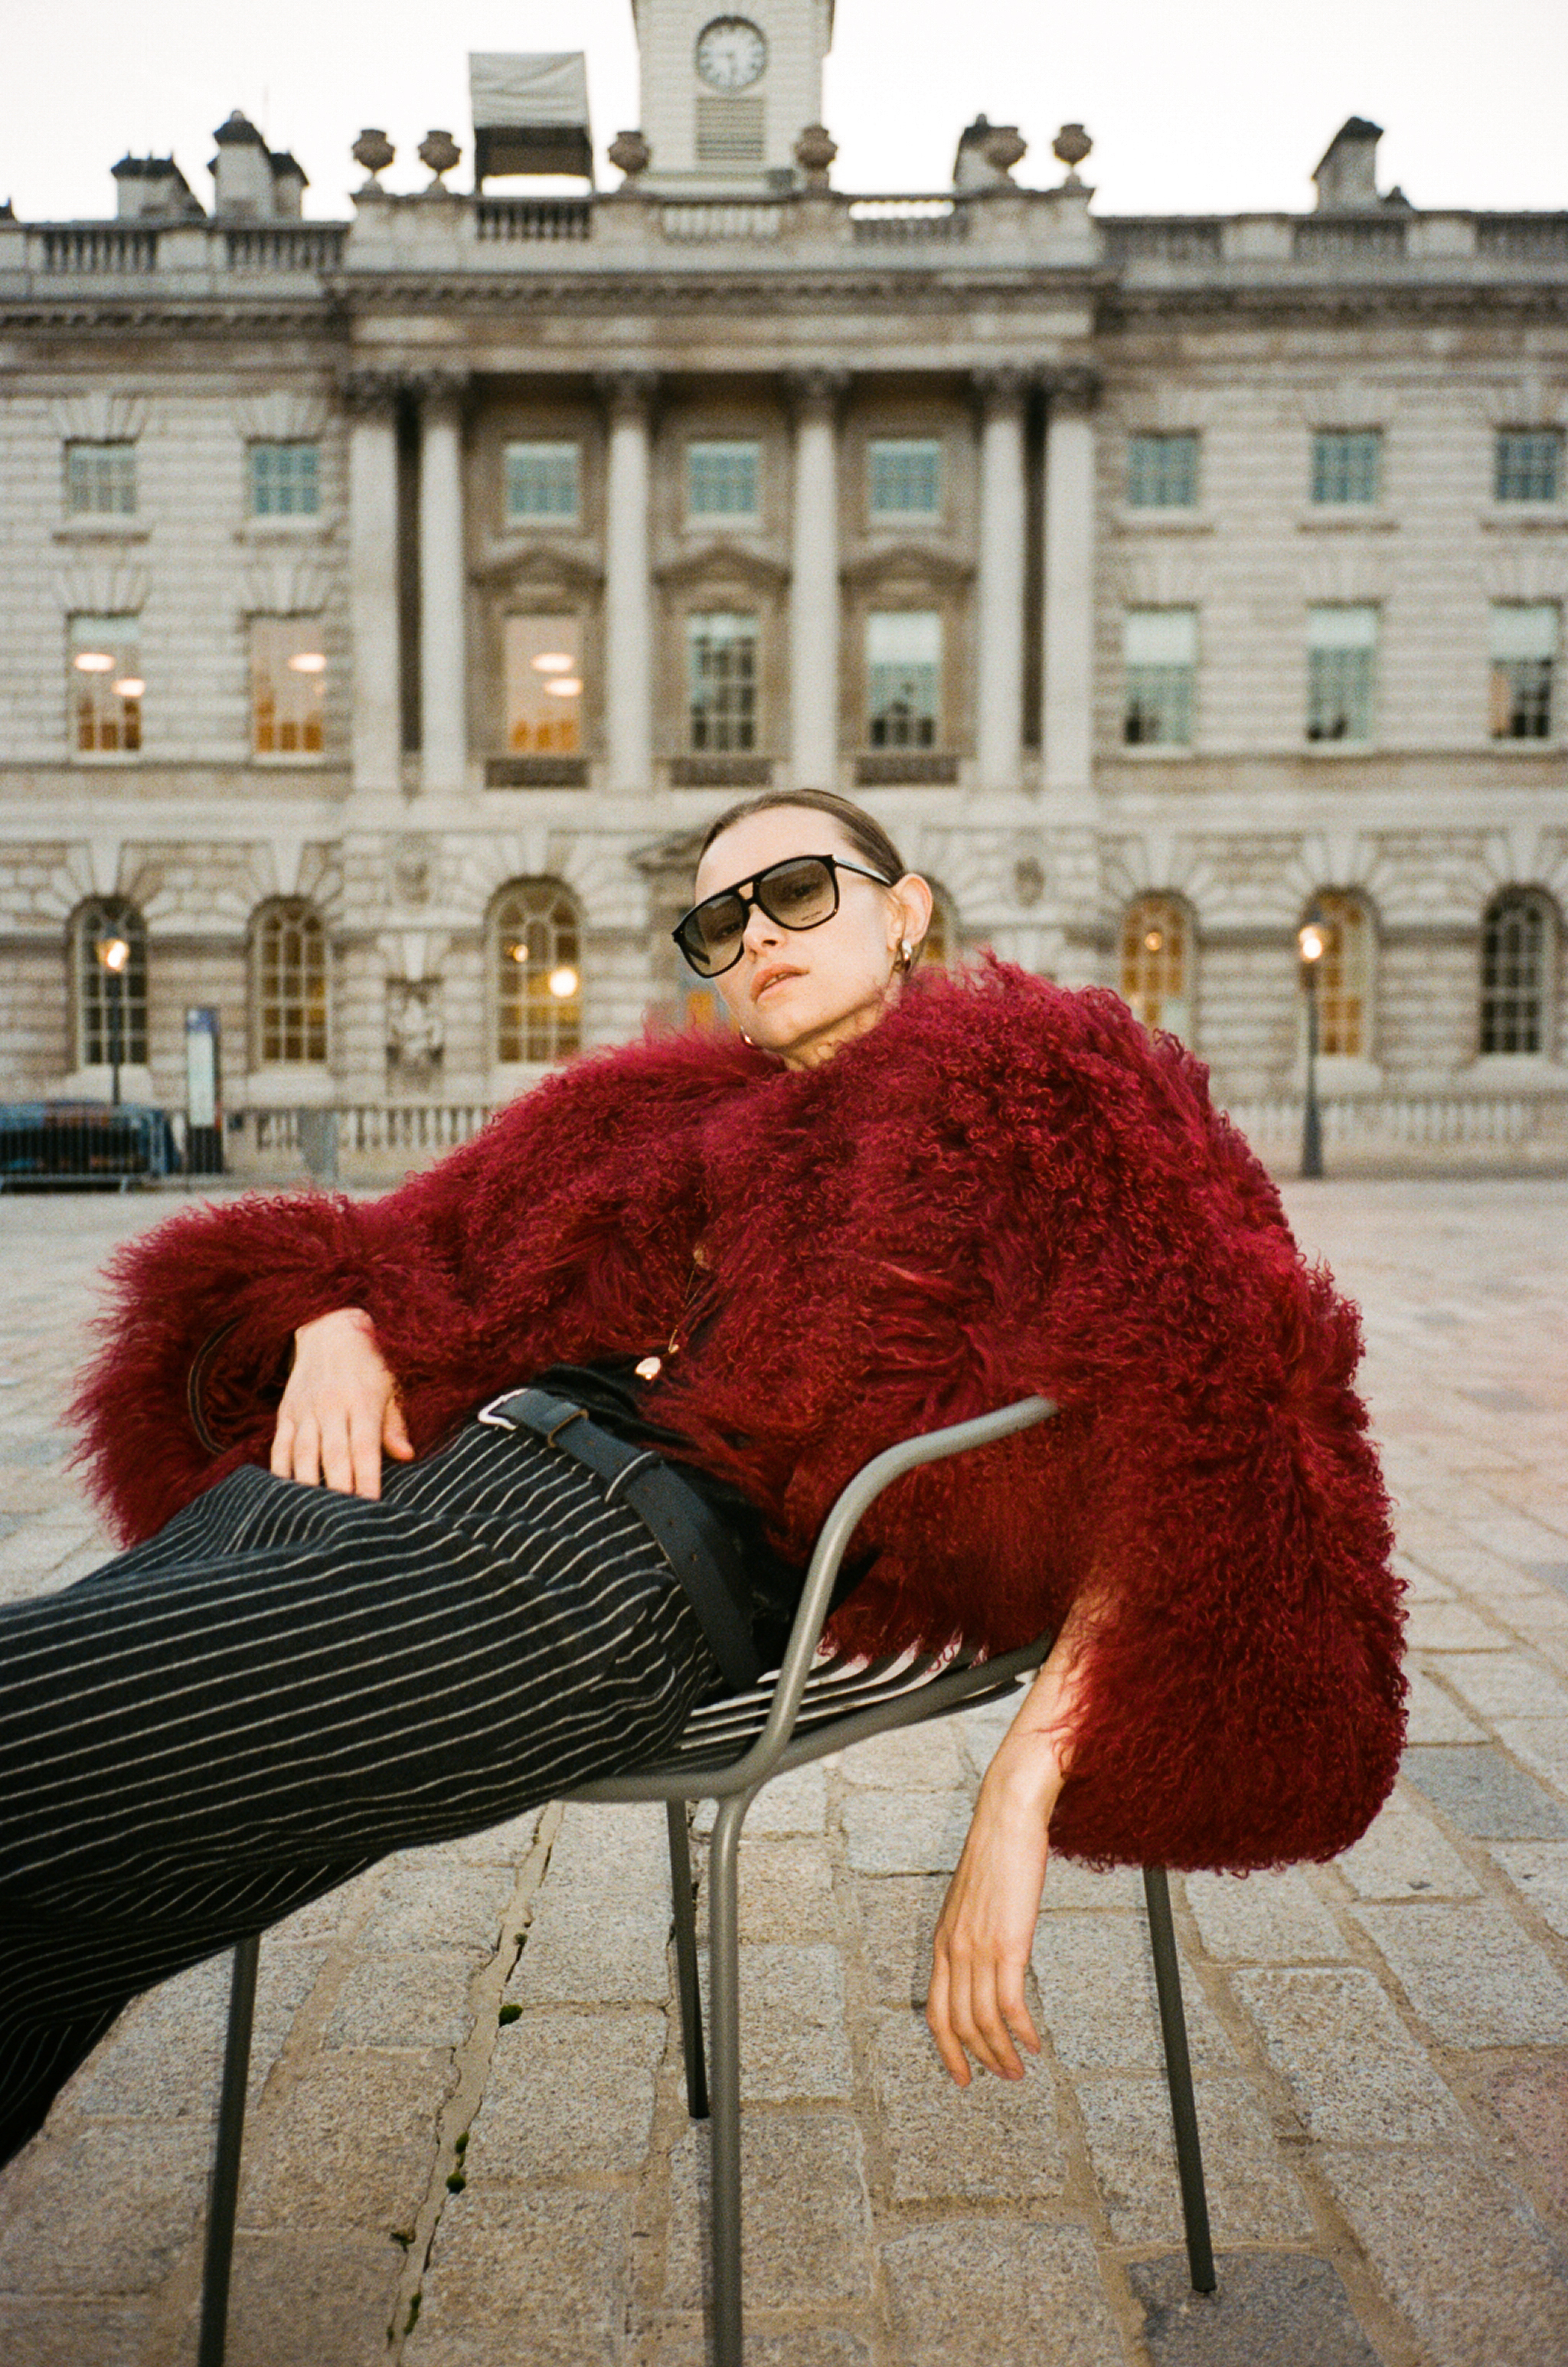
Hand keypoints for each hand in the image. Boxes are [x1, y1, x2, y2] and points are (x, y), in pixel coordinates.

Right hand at [269, 1306, 412, 1498]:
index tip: (373, 1507)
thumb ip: (395, 1423)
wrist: (329, 1328)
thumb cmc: (369, 1363)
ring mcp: (305, 1410)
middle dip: (339, 1490)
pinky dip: (280, 1471)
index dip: (368, 1479)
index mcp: (362, 1401)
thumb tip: (406, 1455)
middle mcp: (331, 1406)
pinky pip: (279, 1446)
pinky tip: (284, 1494)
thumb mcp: (390, 1386)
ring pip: (303, 1454)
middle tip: (345, 1522)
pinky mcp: (285, 1412)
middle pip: (333, 1456)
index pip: (365, 1448)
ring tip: (314, 1515)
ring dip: (308, 1486)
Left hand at [925, 1729, 1059, 2085]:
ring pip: (983, 2020)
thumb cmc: (996, 1855)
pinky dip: (1021, 2031)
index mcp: (942, 1941)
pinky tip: (1035, 2043)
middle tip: (1000, 2078)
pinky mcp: (1008, 1943)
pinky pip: (1010, 2003)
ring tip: (1020, 2070)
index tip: (963, 2075)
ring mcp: (979, 1948)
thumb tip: (986, 1961)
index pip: (935, 2011)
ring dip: (1003, 2053)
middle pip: (957, 2024)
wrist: (1007, 1818)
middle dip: (978, 2060)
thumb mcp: (972, 1902)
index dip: (947, 2049)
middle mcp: (954, 1950)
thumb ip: (972, 1935)